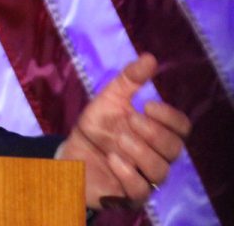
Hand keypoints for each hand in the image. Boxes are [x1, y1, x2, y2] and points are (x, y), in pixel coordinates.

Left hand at [60, 54, 190, 209]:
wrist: (69, 153)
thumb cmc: (97, 126)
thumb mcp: (109, 98)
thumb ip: (130, 80)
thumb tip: (150, 57)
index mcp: (157, 132)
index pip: (182, 128)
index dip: (170, 117)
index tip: (147, 105)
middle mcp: (157, 156)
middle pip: (174, 148)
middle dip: (153, 132)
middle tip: (130, 120)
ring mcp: (145, 177)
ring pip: (160, 170)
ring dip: (140, 151)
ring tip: (119, 139)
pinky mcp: (129, 195)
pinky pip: (140, 190)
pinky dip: (128, 173)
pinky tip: (113, 159)